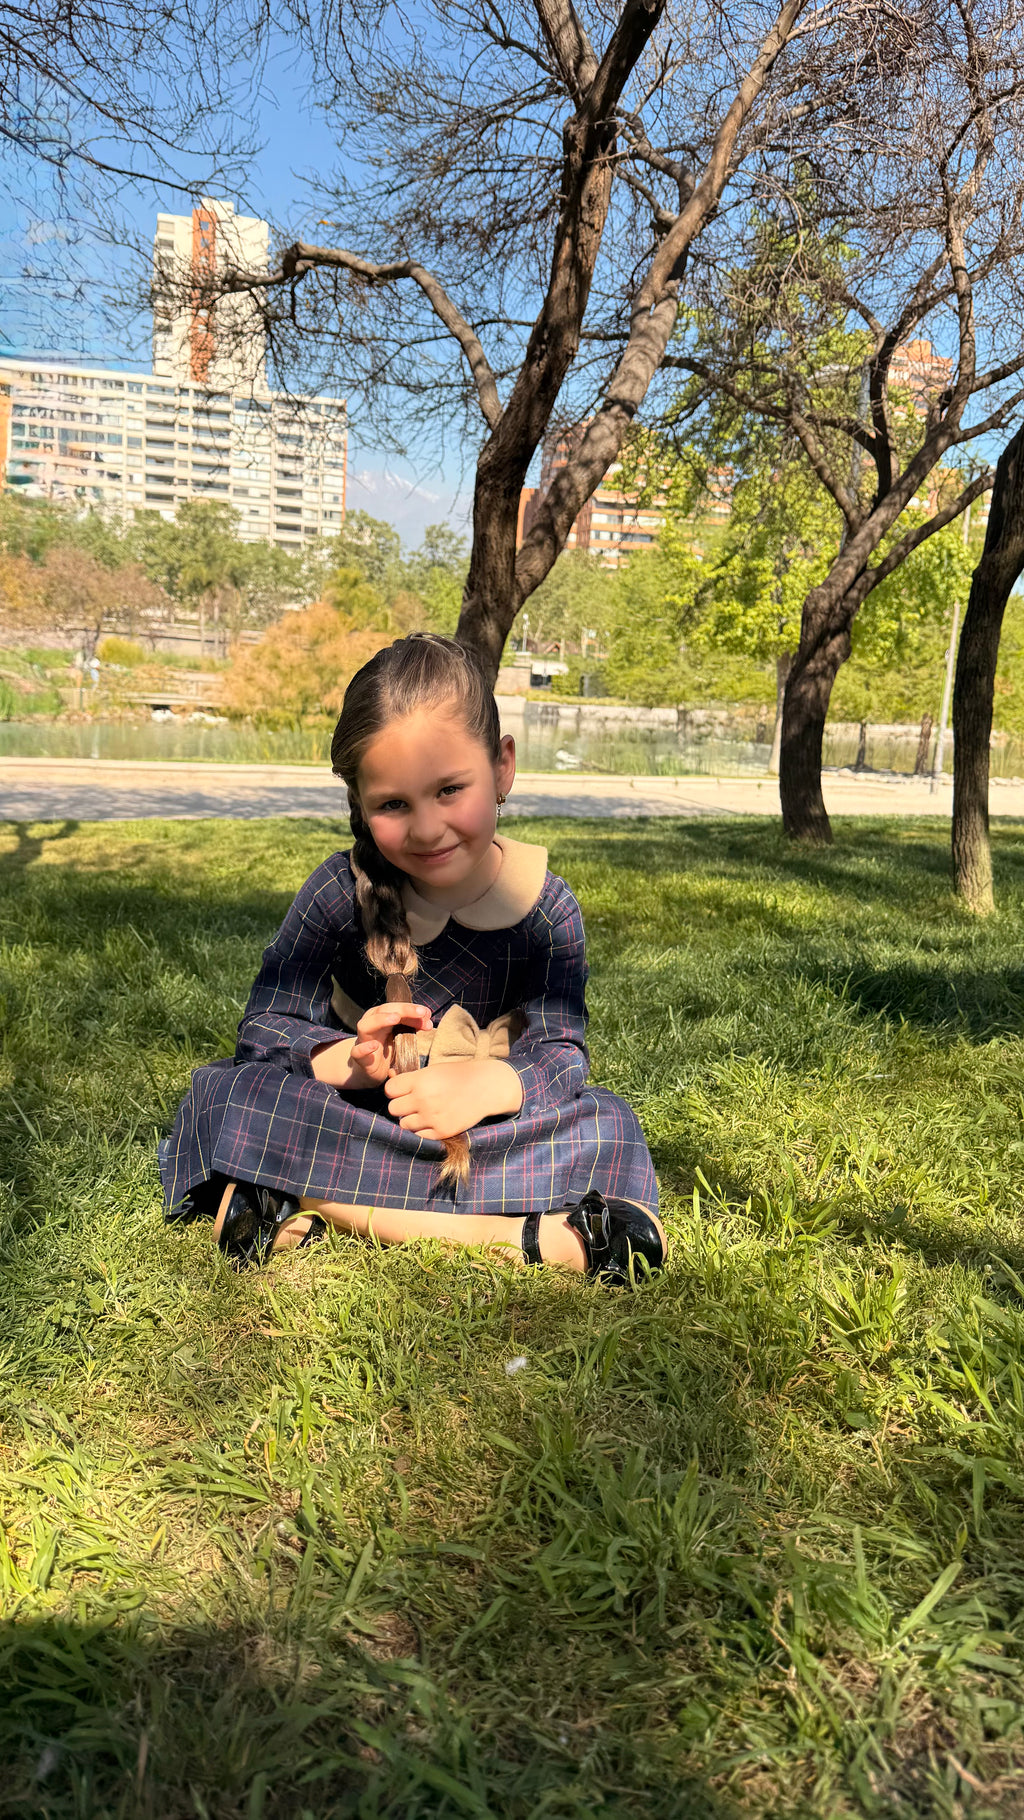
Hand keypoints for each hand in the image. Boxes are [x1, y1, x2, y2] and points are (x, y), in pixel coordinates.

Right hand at [350, 1000, 433, 1086]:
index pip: (396, 1008)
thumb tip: (428, 1020)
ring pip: (366, 1025)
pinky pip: (357, 1051)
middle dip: (403, 1009)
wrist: (370, 1069)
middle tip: (420, 1013)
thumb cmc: (387, 1048)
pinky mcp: (359, 1057)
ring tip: (395, 1018)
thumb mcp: (402, 1036)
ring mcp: (363, 1040)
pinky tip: (374, 1046)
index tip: (427, 1013)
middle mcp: (370, 1024)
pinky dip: (364, 1048)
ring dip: (381, 1020)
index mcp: (381, 1017)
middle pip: (383, 1010)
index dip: (412, 1009)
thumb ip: (412, 1027)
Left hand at [384, 1059, 522, 1139]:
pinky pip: (418, 1136)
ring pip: (403, 1124)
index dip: (395, 1090)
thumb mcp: (433, 1070)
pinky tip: (431, 1121)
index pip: (389, 1089)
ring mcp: (432, 1117)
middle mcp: (423, 1099)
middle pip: (393, 1109)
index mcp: (420, 1080)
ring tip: (423, 1112)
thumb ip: (412, 1079)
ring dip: (410, 1119)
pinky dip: (422, 1130)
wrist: (486, 1087)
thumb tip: (390, 1081)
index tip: (403, 1090)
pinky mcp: (441, 1131)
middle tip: (413, 1103)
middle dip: (401, 1106)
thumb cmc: (458, 1075)